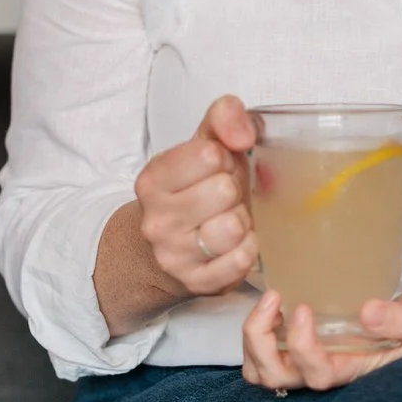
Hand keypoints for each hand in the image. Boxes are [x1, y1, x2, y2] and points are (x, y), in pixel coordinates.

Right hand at [132, 95, 258, 298]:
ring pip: (234, 226)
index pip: (209, 154)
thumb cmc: (193, 192)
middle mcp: (157, 220)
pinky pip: (241, 260)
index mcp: (153, 180)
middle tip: (223, 198)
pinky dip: (248, 248)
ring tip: (228, 219)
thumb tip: (242, 133)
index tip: (215, 169)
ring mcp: (175, 256)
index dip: (223, 158)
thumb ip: (223, 119)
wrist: (165, 248)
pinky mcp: (197, 282)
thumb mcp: (201, 146)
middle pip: (225, 190)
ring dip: (241, 220)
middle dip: (233, 191)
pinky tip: (236, 243)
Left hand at [242, 288, 401, 391]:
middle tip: (274, 298)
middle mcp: (330, 373)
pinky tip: (274, 307)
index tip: (304, 308)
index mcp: (357, 371)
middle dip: (262, 341)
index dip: (301, 346)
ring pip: (264, 373)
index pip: (318, 374)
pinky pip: (267, 357)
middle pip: (276, 378)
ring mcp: (314, 365)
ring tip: (270, 302)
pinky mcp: (306, 352)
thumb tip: (368, 313)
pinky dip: (259, 336)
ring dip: (254, 340)